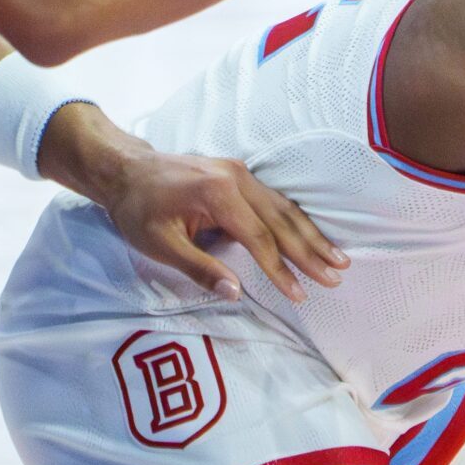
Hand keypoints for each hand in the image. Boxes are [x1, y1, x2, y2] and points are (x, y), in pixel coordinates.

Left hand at [104, 149, 348, 305]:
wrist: (126, 170)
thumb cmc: (138, 208)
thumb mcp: (160, 244)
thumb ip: (200, 268)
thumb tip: (236, 294)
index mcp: (217, 192)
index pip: (258, 238)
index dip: (280, 270)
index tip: (299, 295)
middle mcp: (236, 177)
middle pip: (281, 220)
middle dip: (310, 251)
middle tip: (336, 276)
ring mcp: (239, 172)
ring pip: (283, 208)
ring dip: (311, 234)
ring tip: (338, 258)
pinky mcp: (238, 174)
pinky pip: (274, 200)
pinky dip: (296, 221)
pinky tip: (313, 236)